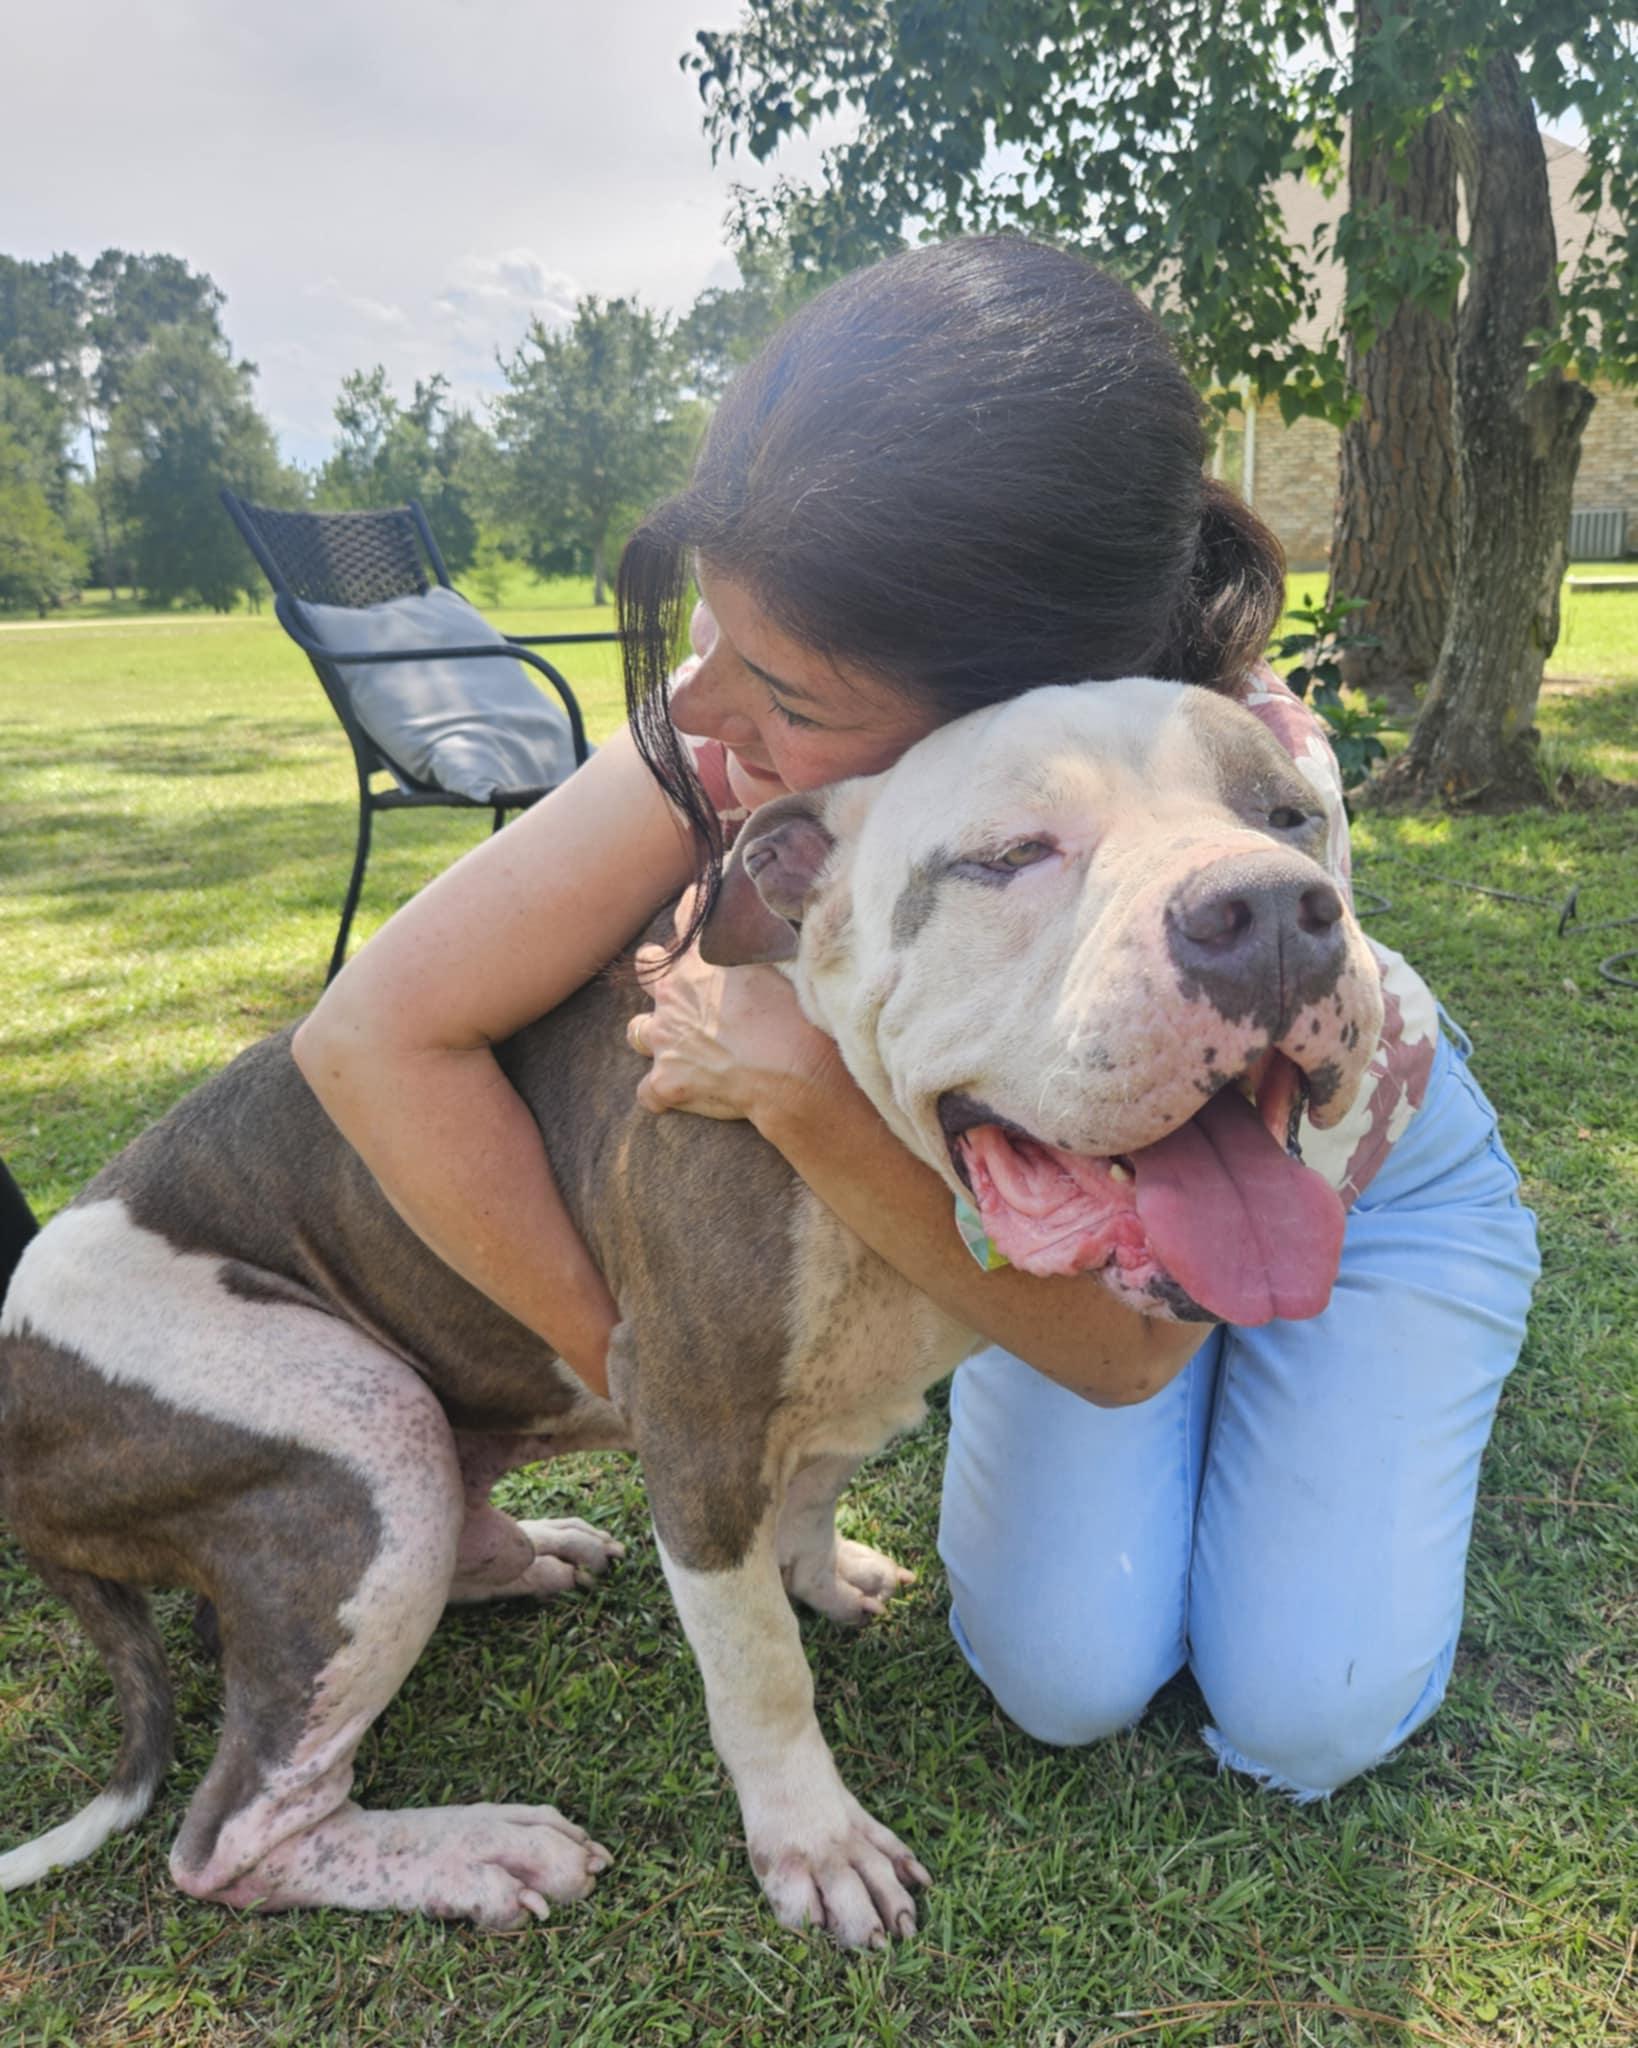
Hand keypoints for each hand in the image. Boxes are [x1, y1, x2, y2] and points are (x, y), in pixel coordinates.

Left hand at [629, 889, 842, 1122]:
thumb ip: (757, 938)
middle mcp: (672, 994)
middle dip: (659, 972)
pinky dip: (662, 1095)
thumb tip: (765, 911)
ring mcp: (664, 1039)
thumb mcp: (778, 959)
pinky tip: (682, 1096)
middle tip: (684, 988)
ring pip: (637, 1031)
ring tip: (679, 1046)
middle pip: (647, 964)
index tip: (704, 919)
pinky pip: (649, 1093)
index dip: (694, 914)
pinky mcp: (665, 1082)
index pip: (687, 915)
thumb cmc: (795, 1015)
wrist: (793, 1069)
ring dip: (654, 1035)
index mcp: (699, 959)